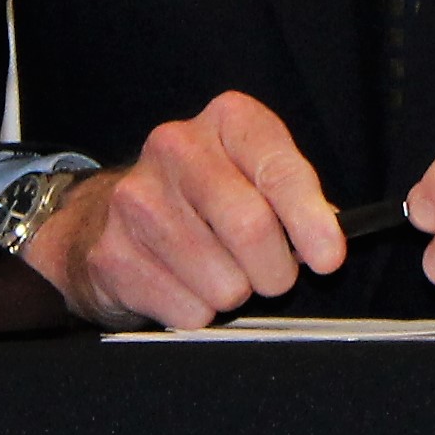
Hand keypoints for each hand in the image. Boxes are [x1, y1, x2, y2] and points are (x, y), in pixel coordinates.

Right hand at [20, 92, 345, 330]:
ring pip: (222, 280)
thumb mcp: (256, 173)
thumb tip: (327, 244)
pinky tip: (185, 286)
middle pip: (251, 227)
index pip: (279, 170)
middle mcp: (176, 147)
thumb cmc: (207, 198)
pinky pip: (187, 310)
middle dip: (276, 271)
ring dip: (236, 294)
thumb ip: (295, 198)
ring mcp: (137, 200)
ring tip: (223, 276)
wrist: (106, 218)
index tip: (328, 259)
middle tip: (274, 278)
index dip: (310, 221)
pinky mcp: (112, 254)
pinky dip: (200, 313)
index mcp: (227, 120)